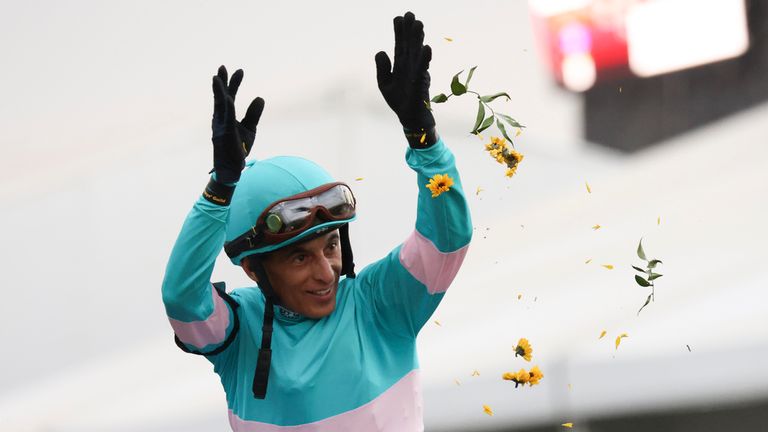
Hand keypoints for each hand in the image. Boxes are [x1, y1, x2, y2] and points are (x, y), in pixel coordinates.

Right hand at [211, 65, 264, 183]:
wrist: (233, 168)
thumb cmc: (239, 149)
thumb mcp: (250, 129)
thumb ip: (253, 114)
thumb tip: (260, 97)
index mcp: (226, 117)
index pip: (229, 97)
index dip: (233, 84)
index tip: (240, 71)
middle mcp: (220, 119)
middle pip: (221, 97)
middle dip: (222, 82)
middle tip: (223, 67)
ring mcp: (220, 126)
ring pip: (219, 105)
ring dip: (218, 91)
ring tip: (216, 77)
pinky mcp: (224, 134)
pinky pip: (226, 119)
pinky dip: (226, 108)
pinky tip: (227, 97)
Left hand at [375, 12, 434, 132]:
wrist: (411, 120)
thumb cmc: (399, 102)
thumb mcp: (385, 84)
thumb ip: (382, 68)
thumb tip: (380, 51)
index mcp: (401, 66)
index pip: (400, 46)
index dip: (399, 32)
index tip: (398, 17)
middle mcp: (410, 68)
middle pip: (410, 46)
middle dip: (410, 31)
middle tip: (410, 14)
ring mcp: (417, 75)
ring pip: (417, 55)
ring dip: (418, 40)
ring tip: (418, 24)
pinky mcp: (420, 86)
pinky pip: (423, 71)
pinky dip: (425, 60)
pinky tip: (426, 48)